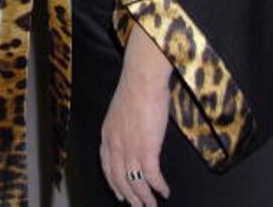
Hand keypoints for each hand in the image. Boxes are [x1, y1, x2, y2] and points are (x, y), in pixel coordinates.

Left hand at [100, 25, 171, 204]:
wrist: (142, 78)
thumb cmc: (135, 89)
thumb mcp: (120, 111)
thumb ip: (122, 128)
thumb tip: (131, 136)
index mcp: (107, 134)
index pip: (107, 166)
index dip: (114, 183)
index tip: (119, 194)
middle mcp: (115, 144)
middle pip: (119, 179)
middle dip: (130, 197)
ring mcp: (130, 147)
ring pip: (135, 182)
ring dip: (145, 198)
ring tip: (153, 206)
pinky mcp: (147, 148)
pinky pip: (152, 176)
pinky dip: (159, 187)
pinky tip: (165, 192)